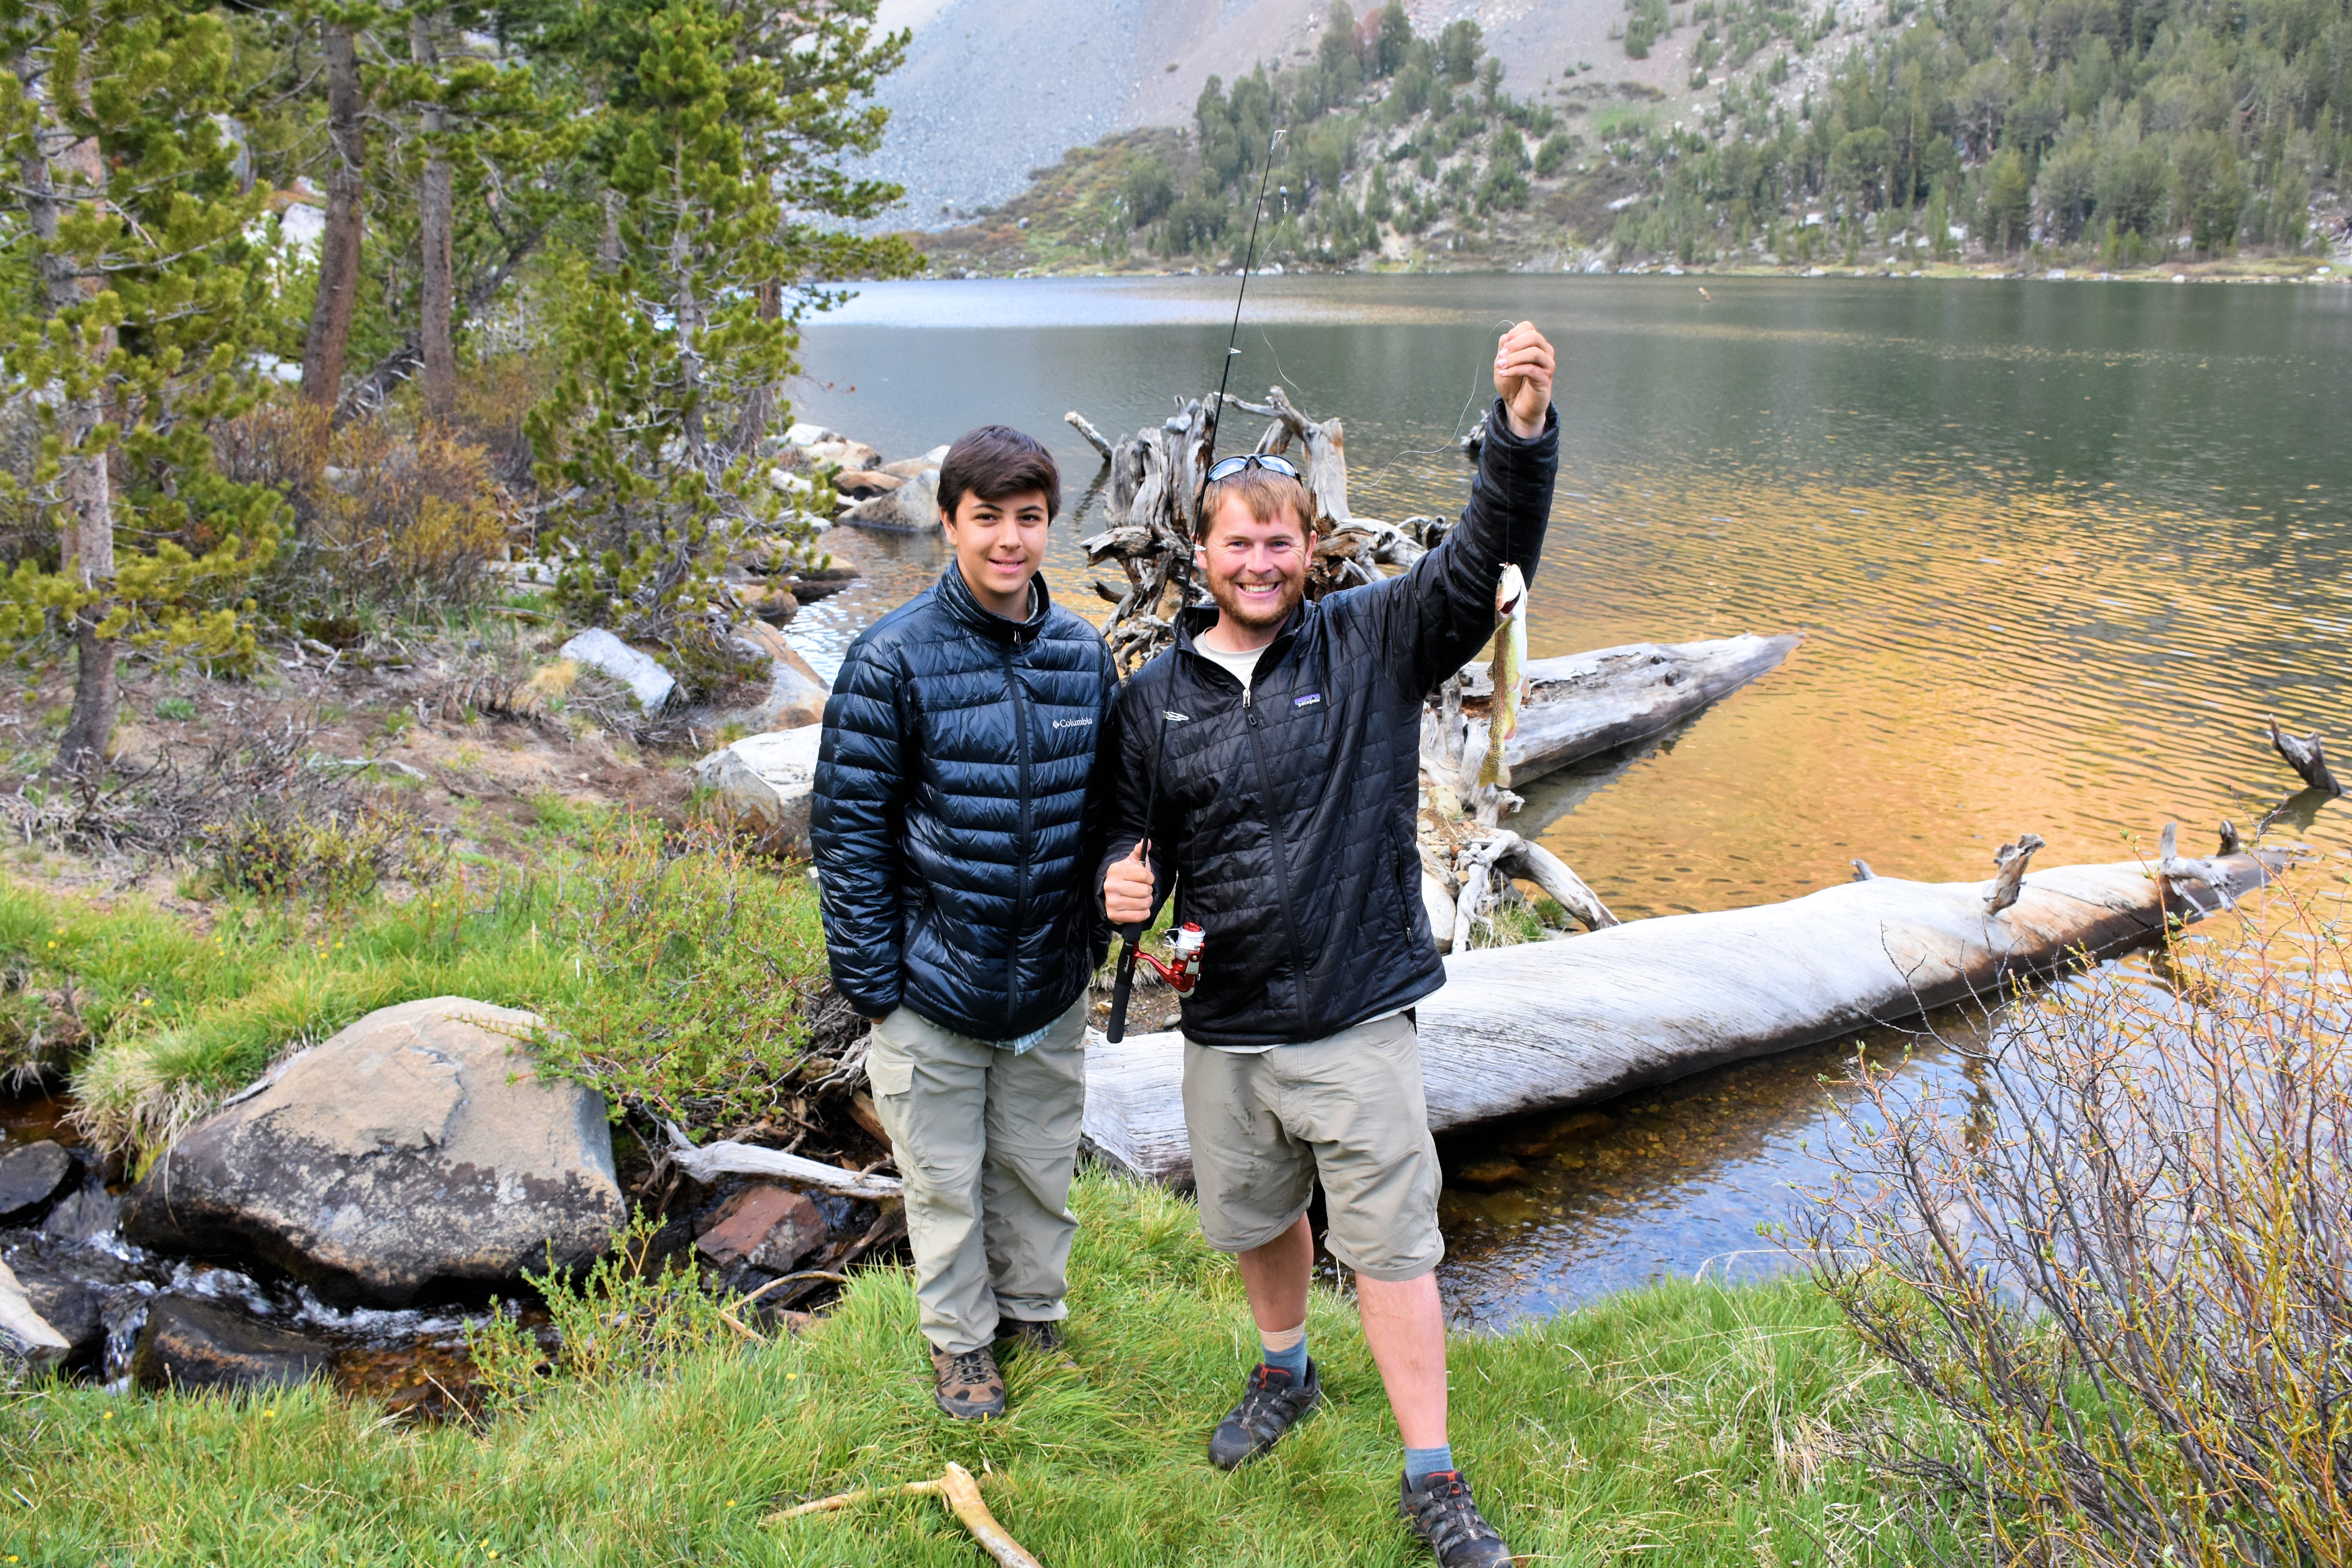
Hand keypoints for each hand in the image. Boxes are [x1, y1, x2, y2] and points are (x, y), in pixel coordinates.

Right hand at [1103, 840, 1155, 926]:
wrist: (1116, 895)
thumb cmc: (1129, 877)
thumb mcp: (1133, 863)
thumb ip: (1140, 851)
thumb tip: (1146, 841)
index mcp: (1115, 870)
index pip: (1145, 875)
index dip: (1150, 878)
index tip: (1145, 879)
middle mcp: (1110, 885)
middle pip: (1145, 891)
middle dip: (1148, 891)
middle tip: (1142, 890)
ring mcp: (1111, 901)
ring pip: (1144, 904)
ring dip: (1146, 903)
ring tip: (1140, 899)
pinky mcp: (1113, 915)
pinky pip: (1140, 916)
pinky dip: (1143, 913)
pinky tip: (1137, 908)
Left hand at [1493, 321, 1554, 439]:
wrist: (1517, 405)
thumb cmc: (1511, 382)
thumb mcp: (1502, 362)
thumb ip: (1504, 348)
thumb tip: (1507, 336)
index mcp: (1534, 344)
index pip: (1527, 327)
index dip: (1513, 334)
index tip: (1502, 347)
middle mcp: (1544, 351)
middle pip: (1534, 337)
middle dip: (1514, 345)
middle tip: (1501, 356)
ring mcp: (1547, 365)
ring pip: (1535, 352)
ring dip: (1514, 358)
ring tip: (1501, 366)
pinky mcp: (1545, 379)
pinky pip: (1532, 369)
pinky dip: (1515, 370)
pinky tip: (1504, 374)